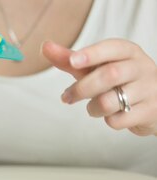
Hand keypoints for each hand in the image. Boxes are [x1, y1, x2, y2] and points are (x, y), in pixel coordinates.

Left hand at [42, 39, 156, 135]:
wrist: (152, 102)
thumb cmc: (118, 81)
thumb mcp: (96, 68)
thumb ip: (71, 60)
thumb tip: (45, 46)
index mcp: (128, 52)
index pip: (112, 47)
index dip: (92, 53)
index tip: (73, 60)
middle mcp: (141, 67)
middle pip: (109, 75)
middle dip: (82, 88)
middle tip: (66, 97)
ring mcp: (149, 89)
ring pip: (110, 101)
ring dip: (92, 108)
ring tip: (93, 107)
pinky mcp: (149, 111)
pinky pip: (118, 120)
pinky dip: (108, 120)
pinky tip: (113, 115)